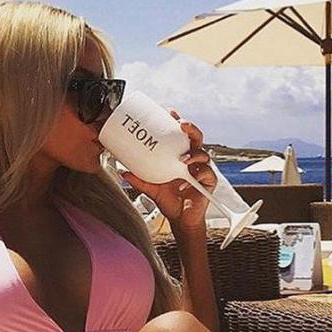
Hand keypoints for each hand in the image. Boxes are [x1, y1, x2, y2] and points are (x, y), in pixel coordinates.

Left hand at [121, 109, 215, 230]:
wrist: (180, 219)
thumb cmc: (168, 200)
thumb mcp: (150, 188)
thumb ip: (139, 179)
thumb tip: (122, 171)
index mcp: (179, 155)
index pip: (179, 135)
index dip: (176, 121)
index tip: (169, 112)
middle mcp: (192, 159)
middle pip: (194, 137)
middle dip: (190, 128)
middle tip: (180, 124)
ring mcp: (201, 169)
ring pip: (203, 152)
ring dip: (194, 151)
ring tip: (183, 157)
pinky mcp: (209, 181)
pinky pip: (207, 172)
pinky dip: (199, 172)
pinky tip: (189, 176)